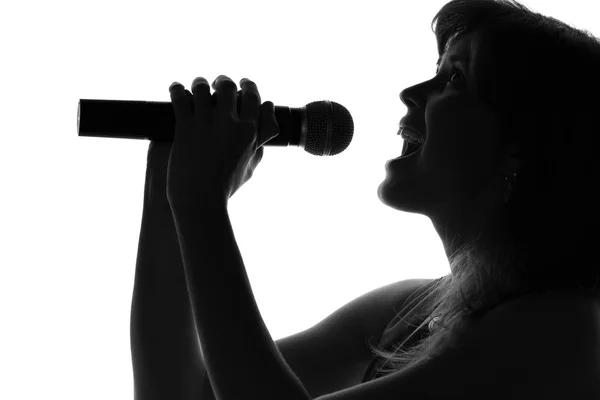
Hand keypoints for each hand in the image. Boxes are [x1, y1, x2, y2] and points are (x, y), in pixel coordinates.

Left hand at [166, 75, 278, 207]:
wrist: (200, 200)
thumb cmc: (224, 189)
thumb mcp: (249, 171)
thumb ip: (257, 151)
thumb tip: (262, 139)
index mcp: (250, 133)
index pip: (254, 98)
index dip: (249, 87)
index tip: (243, 84)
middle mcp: (230, 124)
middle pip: (229, 87)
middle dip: (224, 82)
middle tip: (218, 83)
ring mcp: (207, 123)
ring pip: (203, 87)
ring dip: (199, 83)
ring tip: (196, 85)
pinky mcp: (185, 126)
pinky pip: (180, 97)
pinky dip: (177, 89)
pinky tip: (176, 88)